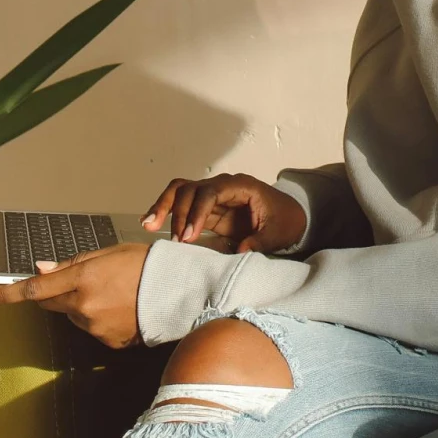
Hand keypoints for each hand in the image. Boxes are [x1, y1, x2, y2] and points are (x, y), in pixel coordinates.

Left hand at [0, 244, 146, 347]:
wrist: (180, 293)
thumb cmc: (147, 265)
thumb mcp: (109, 253)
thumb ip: (72, 263)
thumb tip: (42, 269)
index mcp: (82, 278)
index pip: (33, 289)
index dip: (5, 294)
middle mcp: (84, 305)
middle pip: (49, 303)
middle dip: (54, 294)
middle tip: (82, 281)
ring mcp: (95, 327)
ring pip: (73, 316)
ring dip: (82, 306)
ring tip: (115, 294)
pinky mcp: (108, 342)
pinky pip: (92, 329)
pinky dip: (100, 319)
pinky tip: (123, 308)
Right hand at [141, 173, 307, 254]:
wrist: (289, 217)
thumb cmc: (285, 221)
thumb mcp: (278, 233)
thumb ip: (259, 241)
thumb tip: (239, 252)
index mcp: (241, 186)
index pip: (211, 192)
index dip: (197, 212)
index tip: (188, 236)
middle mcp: (222, 186)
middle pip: (190, 189)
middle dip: (177, 212)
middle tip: (173, 240)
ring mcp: (212, 195)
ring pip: (180, 192)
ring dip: (163, 207)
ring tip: (148, 226)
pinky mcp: (206, 209)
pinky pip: (181, 204)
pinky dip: (166, 212)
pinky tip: (151, 224)